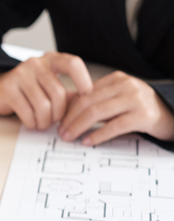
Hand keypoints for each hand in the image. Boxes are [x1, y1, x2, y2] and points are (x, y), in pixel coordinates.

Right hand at [0, 52, 92, 129]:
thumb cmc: (29, 89)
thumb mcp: (50, 85)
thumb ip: (68, 94)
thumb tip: (87, 106)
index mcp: (51, 59)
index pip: (73, 64)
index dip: (83, 80)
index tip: (87, 96)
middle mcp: (36, 63)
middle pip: (58, 93)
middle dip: (59, 114)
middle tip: (55, 121)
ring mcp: (20, 74)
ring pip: (43, 106)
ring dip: (45, 121)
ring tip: (42, 123)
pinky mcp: (8, 88)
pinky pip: (27, 112)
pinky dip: (32, 123)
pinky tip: (31, 122)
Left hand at [58, 71, 173, 144]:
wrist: (170, 115)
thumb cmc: (139, 109)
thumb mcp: (116, 100)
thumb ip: (95, 101)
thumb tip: (64, 109)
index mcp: (117, 79)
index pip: (84, 92)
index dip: (68, 108)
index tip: (58, 121)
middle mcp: (126, 85)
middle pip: (88, 102)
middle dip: (70, 119)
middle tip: (61, 132)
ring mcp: (136, 99)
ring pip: (97, 112)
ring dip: (78, 127)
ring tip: (70, 137)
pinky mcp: (143, 116)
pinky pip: (113, 126)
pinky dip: (97, 135)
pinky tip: (87, 141)